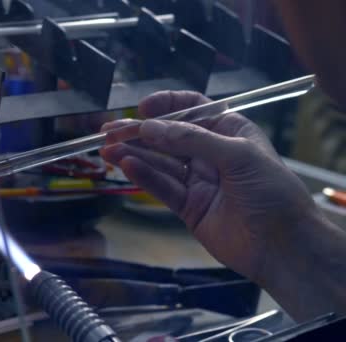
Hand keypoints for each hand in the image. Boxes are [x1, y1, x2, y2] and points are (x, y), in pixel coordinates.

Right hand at [100, 91, 320, 284]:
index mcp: (229, 131)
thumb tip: (148, 128)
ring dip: (133, 154)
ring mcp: (197, 180)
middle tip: (108, 130)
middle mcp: (210, 153)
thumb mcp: (238, 155)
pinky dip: (143, 176)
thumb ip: (192, 139)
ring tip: (106, 149)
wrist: (283, 246)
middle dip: (138, 132)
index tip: (141, 108)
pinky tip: (125, 166)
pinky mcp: (187, 206)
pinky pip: (162, 187)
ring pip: (159, 162)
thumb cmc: (270, 192)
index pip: (193, 110)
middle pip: (168, 137)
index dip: (166, 106)